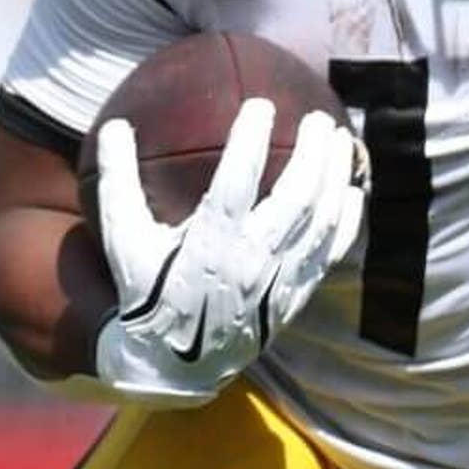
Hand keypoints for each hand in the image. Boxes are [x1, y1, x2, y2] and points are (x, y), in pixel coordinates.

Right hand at [93, 101, 363, 407]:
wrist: (174, 364)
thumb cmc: (147, 292)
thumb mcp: (122, 242)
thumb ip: (118, 184)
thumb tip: (114, 125)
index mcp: (209, 243)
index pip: (238, 181)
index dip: (251, 139)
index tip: (260, 105)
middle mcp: (251, 259)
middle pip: (296, 197)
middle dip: (313, 152)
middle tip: (317, 118)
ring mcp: (280, 279)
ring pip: (321, 220)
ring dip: (336, 176)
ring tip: (340, 138)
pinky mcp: (296, 295)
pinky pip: (331, 252)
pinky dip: (347, 219)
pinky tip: (354, 191)